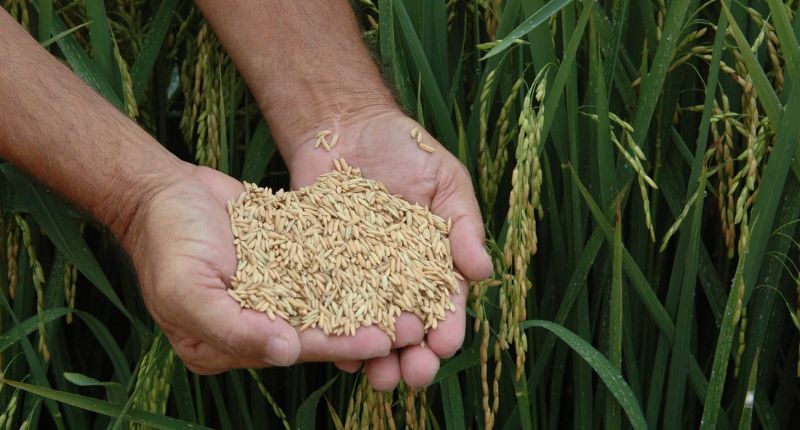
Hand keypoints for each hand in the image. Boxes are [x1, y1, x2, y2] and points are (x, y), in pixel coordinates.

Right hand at [120, 165, 393, 373]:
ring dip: (370, 300)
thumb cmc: (165, 241)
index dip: (339, 345)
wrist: (162, 191)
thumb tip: (285, 353)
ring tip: (412, 297)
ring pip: (329, 300)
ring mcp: (272, 292)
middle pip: (319, 329)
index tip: (383, 340)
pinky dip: (355, 267)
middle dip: (367, 328)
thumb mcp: (186, 291)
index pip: (294, 348)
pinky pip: (324, 267)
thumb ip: (234, 328)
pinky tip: (389, 260)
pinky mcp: (285, 260)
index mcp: (230, 345)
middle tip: (414, 325)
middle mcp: (257, 324)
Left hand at [281, 107, 492, 389]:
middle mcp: (396, 278)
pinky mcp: (320, 267)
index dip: (448, 327)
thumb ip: (463, 224)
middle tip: (414, 377)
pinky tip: (337, 352)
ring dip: (374, 357)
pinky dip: (332, 332)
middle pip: (408, 328)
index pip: (445, 304)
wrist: (346, 126)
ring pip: (368, 328)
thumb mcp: (446, 180)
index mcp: (432, 262)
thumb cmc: (406, 149)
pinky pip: (326, 306)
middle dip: (414, 357)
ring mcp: (357, 276)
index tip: (445, 345)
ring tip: (378, 378)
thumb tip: (484, 271)